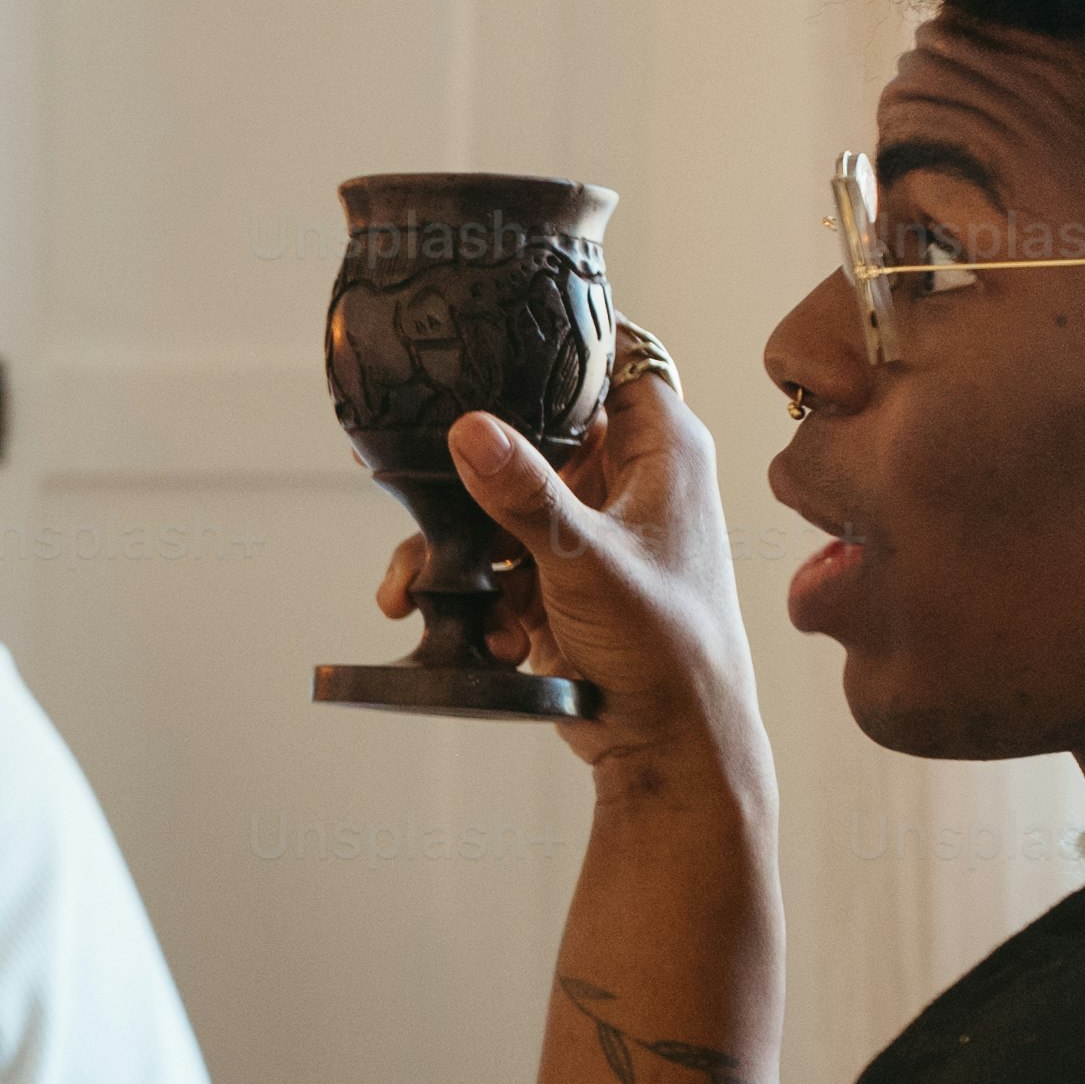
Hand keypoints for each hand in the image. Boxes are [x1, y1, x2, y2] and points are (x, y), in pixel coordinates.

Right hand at [375, 367, 763, 790]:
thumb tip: (469, 427)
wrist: (669, 745)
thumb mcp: (584, 559)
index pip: (613, 355)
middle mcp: (631, 478)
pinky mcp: (566, 577)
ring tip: (426, 588)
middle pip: (537, 433)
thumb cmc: (665, 648)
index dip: (556, 342)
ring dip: (466, 549)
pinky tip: (482, 631)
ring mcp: (596, 528)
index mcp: (662, 449)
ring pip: (506, 504)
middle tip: (415, 475)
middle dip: (474, 470)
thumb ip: (522, 492)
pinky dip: (482, 593)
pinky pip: (504, 561)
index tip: (490, 338)